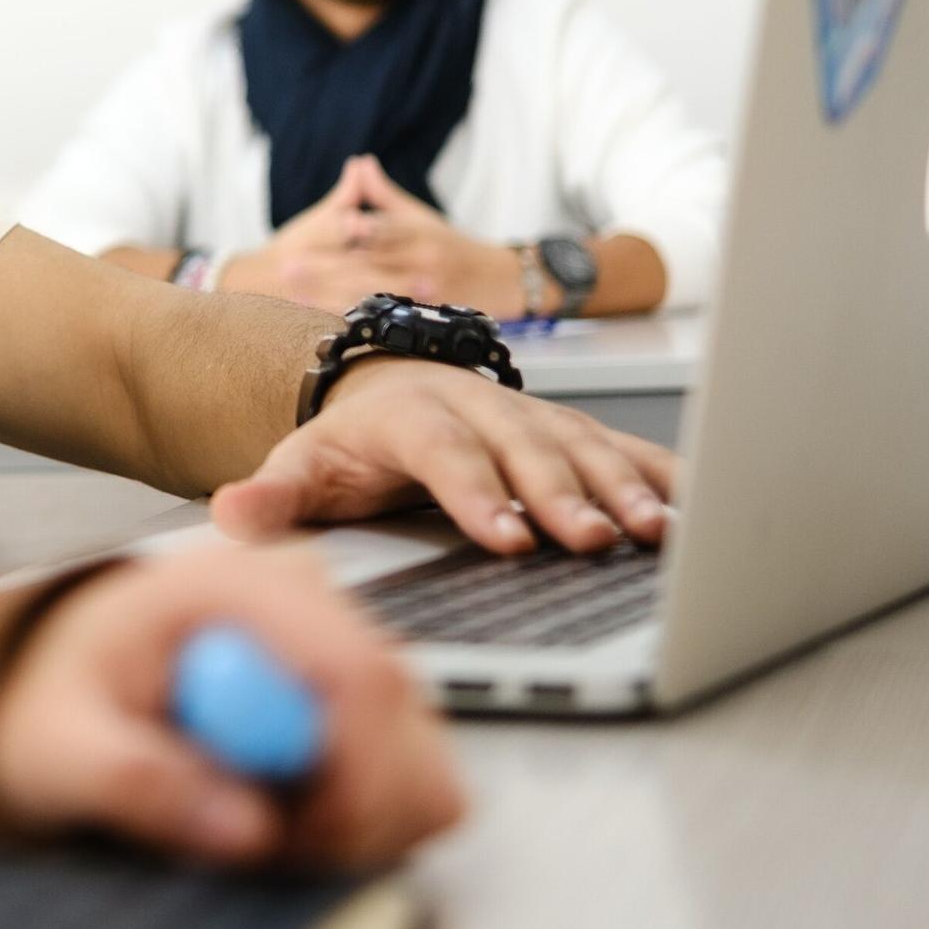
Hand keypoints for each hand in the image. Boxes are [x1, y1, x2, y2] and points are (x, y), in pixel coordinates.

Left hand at [0, 546, 463, 869]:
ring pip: (425, 762)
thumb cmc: (58, 695)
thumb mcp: (57, 744)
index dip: (353, 780)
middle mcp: (311, 604)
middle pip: (406, 722)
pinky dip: (367, 824)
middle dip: (352, 816)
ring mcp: (346, 649)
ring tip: (257, 824)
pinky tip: (289, 818)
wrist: (60, 683)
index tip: (299, 843)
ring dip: (359, 825)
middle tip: (261, 847)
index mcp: (240, 585)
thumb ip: (137, 783)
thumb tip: (245, 831)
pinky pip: (416, 781)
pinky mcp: (363, 701)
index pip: (358, 675)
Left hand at [210, 356, 677, 554]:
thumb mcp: (301, 465)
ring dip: (620, 487)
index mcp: (412, 415)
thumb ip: (272, 496)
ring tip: (652, 532)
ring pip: (580, 446)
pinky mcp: (567, 429)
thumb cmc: (348, 443)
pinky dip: (660, 474)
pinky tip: (696, 506)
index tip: (506, 536)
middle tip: (592, 540)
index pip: (447, 455)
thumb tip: (231, 513)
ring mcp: (528, 414)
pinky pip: (622, 448)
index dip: (478, 494)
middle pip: (524, 448)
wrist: (380, 388)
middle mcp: (478, 405)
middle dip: (562, 494)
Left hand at [221, 156, 525, 316]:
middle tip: (289, 264)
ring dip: (330, 294)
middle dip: (327, 266)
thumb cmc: (452, 244)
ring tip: (294, 292)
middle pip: (371, 264)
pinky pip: (382, 319)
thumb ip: (384, 196)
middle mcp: (421, 261)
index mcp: (419, 232)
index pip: (385, 228)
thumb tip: (359, 163)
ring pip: (373, 294)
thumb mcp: (422, 216)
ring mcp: (422, 292)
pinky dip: (352, 317)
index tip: (334, 222)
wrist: (498, 280)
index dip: (362, 227)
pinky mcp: (421, 319)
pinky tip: (322, 317)